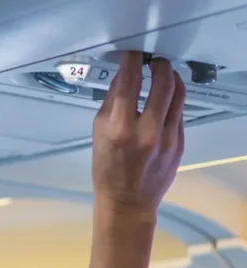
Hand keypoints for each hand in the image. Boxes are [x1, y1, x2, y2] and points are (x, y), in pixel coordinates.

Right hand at [91, 52, 185, 218]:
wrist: (127, 202)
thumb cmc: (106, 169)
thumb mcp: (99, 135)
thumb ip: (111, 104)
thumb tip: (124, 77)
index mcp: (119, 128)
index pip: (129, 83)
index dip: (133, 61)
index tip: (133, 54)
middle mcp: (145, 130)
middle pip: (162, 83)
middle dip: (159, 66)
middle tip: (154, 61)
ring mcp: (166, 137)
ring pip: (178, 94)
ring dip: (172, 78)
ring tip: (165, 74)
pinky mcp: (180, 142)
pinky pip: (179, 112)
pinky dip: (173, 101)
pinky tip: (165, 100)